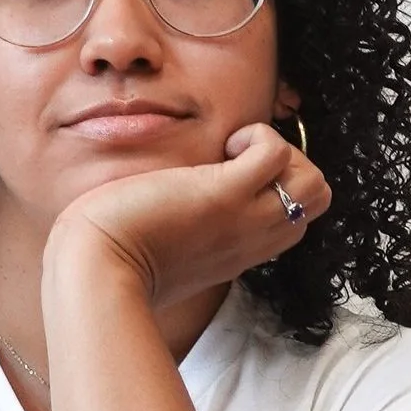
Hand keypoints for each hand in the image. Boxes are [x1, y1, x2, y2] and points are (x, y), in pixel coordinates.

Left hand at [48, 120, 329, 310]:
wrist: (95, 273)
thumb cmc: (110, 265)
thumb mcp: (160, 256)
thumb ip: (178, 239)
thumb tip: (160, 217)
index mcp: (237, 254)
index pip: (292, 223)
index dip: (276, 189)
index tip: (237, 179)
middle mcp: (250, 240)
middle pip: (315, 202)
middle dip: (290, 167)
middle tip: (242, 161)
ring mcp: (244, 219)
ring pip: (314, 184)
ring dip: (282, 152)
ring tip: (235, 153)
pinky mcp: (224, 195)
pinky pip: (274, 154)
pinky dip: (257, 137)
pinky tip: (223, 146)